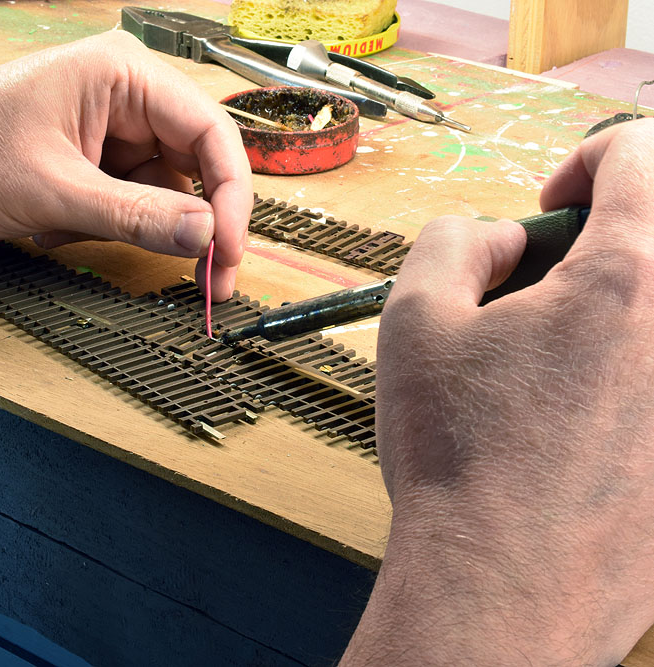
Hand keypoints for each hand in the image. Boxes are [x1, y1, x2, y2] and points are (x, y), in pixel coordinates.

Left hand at [0, 31, 250, 298]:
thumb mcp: (55, 191)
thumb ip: (138, 215)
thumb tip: (208, 236)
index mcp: (123, 76)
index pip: (210, 134)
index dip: (230, 198)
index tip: (229, 254)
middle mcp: (123, 99)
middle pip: (194, 166)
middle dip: (191, 224)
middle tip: (208, 283)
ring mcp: (104, 133)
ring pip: (160, 193)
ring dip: (131, 228)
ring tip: (68, 230)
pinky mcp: (86, 164)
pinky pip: (126, 205)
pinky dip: (103, 229)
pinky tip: (52, 228)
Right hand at [341, 119, 653, 664]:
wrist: (502, 589)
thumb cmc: (456, 456)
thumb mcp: (413, 320)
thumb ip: (453, 241)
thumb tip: (501, 241)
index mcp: (627, 279)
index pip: (640, 155)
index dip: (587, 160)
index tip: (550, 210)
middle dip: (604, 242)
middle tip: (544, 291)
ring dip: (610, 315)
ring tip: (548, 369)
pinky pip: (653, 383)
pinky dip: (622, 379)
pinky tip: (571, 428)